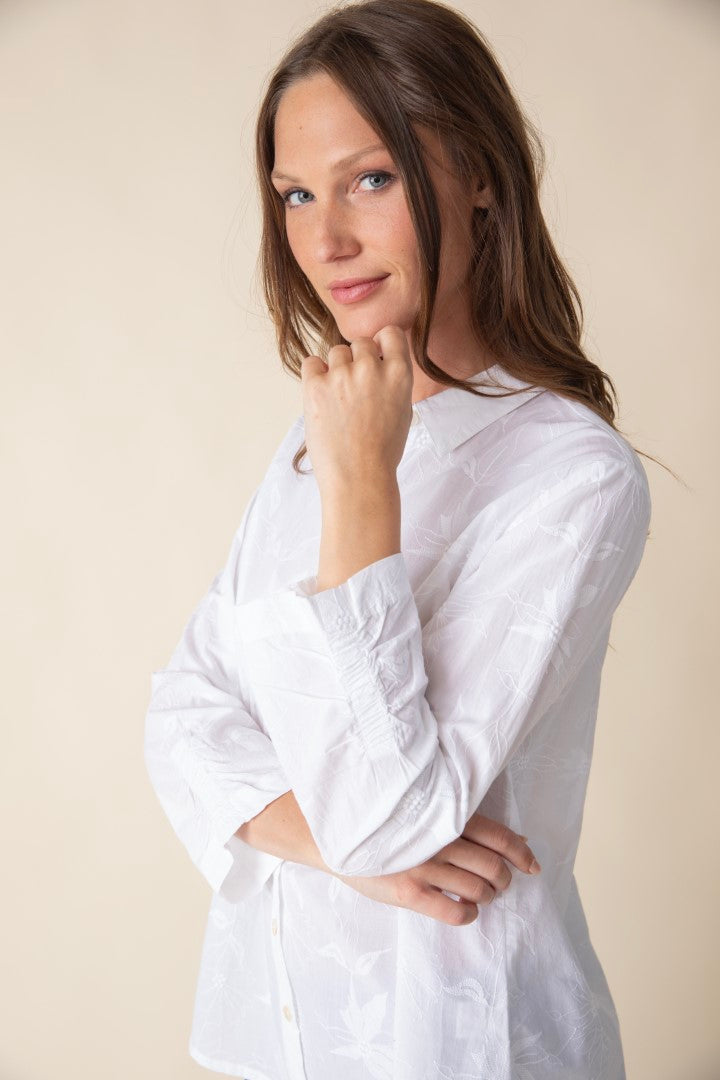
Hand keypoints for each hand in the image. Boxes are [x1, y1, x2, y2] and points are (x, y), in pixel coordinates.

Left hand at [300, 325, 413, 497]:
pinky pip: (311, 363)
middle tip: (354, 391)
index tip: (375, 358)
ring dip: (335, 370)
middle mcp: (371, 368)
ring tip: (339, 402)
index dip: (380, 344)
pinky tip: (321, 397)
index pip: (389, 333)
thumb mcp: (403, 410)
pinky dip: (314, 376)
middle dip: (357, 361)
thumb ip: (393, 380)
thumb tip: (379, 360)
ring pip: (335, 353)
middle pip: (360, 343)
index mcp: (399, 374)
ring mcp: (342, 376)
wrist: (359, 479)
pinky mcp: (315, 386)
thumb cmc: (382, 452)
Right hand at [331, 812, 540, 925]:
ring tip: (481, 895)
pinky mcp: (410, 892)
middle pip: (493, 867)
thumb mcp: (423, 811)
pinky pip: (456, 912)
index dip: (521, 853)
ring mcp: (425, 866)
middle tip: (498, 883)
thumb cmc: (386, 822)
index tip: (532, 866)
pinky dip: (469, 914)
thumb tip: (514, 836)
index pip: (498, 836)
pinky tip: (464, 910)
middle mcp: (439, 839)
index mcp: (445, 815)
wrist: (336, 834)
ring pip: (478, 890)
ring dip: (488, 897)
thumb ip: (461, 821)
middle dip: (503, 879)